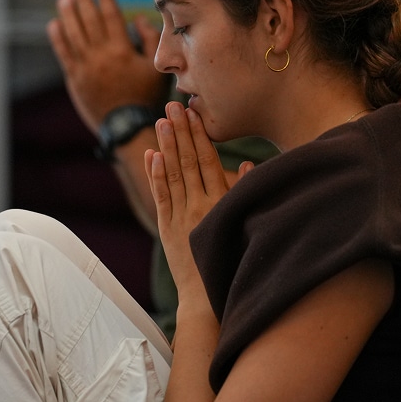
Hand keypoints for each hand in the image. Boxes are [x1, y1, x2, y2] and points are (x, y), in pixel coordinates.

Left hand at [47, 0, 165, 130]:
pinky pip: (63, 54)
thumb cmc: (145, 97)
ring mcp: (85, 67)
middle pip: (90, 20)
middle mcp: (101, 55)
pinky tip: (54, 24)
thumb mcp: (156, 68)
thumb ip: (151, 41)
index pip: (111, 17)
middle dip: (84, 0)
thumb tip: (138, 20)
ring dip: (68, 14)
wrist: (127, 126)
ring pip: (73, 34)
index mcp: (122, 51)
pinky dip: (58, 38)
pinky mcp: (75, 78)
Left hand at [145, 102, 229, 292]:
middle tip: (173, 106)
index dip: (201, 135)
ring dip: (167, 146)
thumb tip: (248, 164)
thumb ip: (244, 191)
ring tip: (161, 121)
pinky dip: (156, 175)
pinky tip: (152, 155)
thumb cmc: (233, 258)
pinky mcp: (168, 228)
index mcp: (222, 202)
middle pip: (190, 161)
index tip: (194, 114)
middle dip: (181, 131)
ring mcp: (182, 216)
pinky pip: (161, 196)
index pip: (209, 160)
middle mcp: (201, 205)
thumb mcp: (244, 221)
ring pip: (174, 174)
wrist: (210, 296)